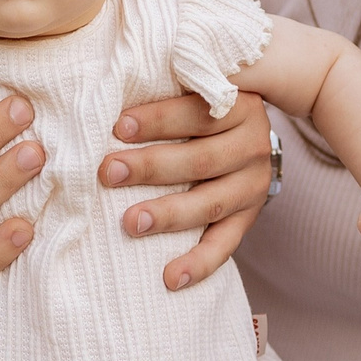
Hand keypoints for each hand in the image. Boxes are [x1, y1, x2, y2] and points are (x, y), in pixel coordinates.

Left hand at [98, 92, 274, 290]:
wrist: (246, 135)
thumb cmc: (199, 106)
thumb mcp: (194, 86)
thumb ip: (165, 82)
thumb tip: (107, 85)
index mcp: (240, 107)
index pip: (198, 112)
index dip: (158, 119)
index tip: (118, 126)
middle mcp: (253, 146)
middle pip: (201, 160)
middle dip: (151, 166)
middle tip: (108, 173)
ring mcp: (252, 187)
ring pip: (210, 204)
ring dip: (168, 215)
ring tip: (130, 223)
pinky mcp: (247, 219)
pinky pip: (224, 246)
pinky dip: (198, 264)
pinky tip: (170, 278)